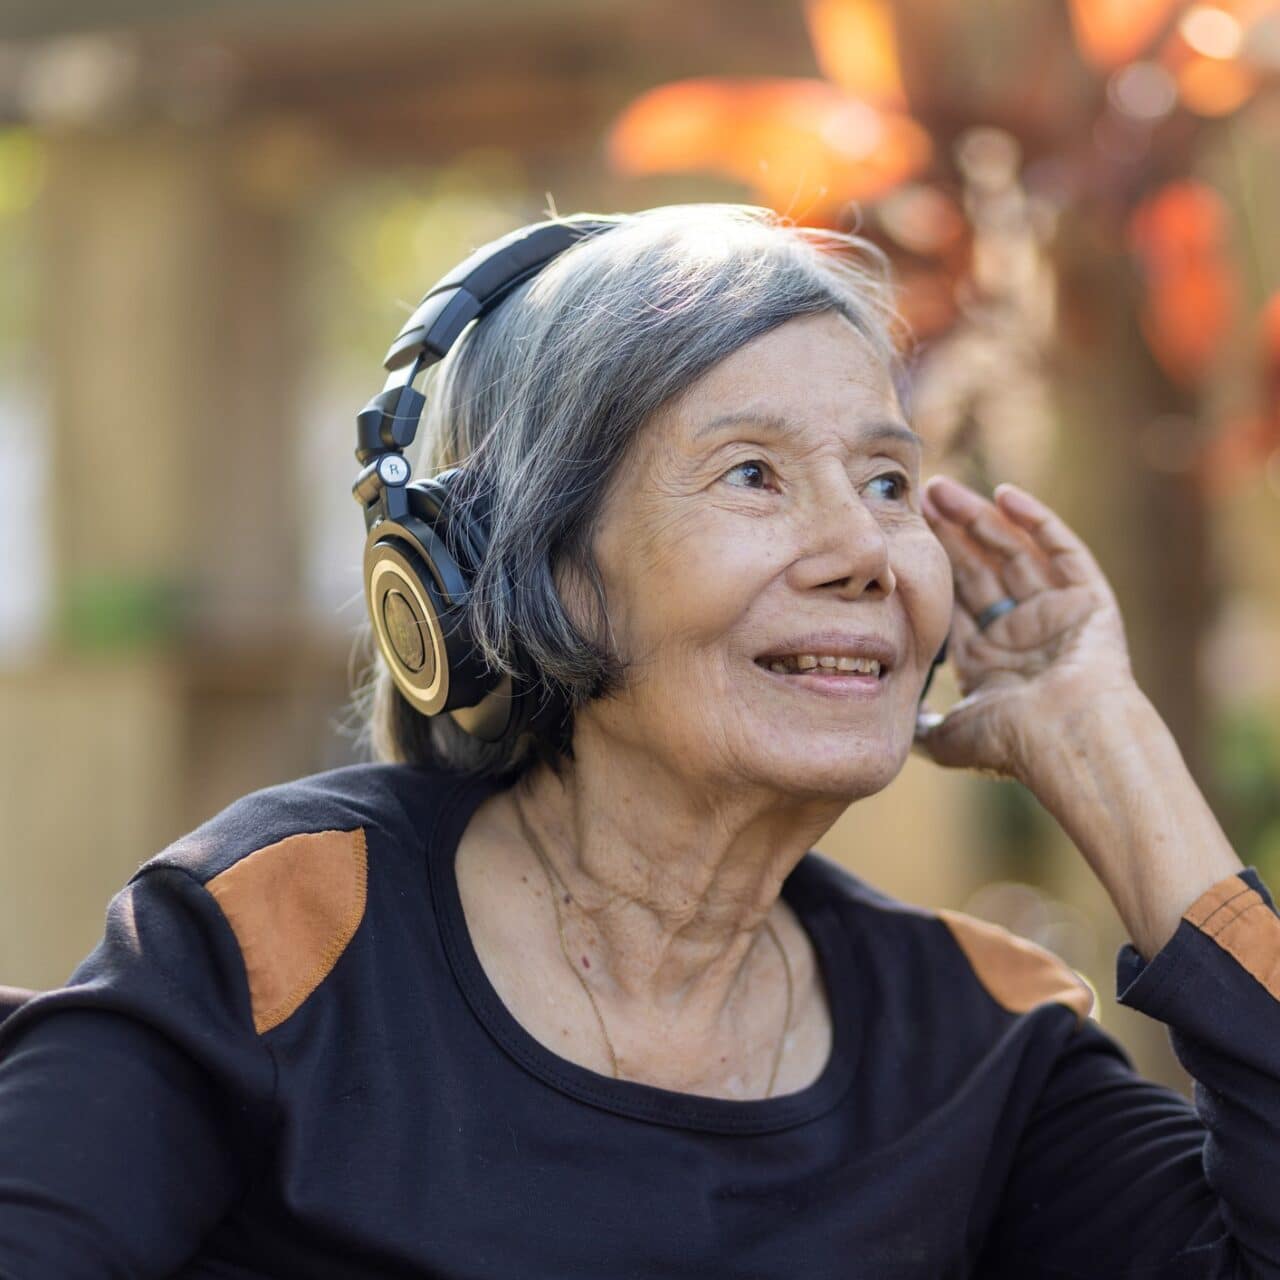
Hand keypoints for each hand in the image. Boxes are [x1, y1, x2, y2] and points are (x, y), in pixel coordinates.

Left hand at [913, 475, 1138, 782]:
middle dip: (948, 532)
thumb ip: (919, 726)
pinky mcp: (1090, 601)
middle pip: (979, 568)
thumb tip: (891, 725)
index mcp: (988, 660)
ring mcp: (1056, 615)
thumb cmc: (1009, 743)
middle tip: (918, 497)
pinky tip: (1005, 494)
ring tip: (943, 489)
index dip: (930, 564)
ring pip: (1013, 552)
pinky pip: (1063, 552)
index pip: (953, 599)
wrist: (1068, 742)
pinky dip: (1037, 521)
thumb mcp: (948, 736)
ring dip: (980, 517)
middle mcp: (1020, 633)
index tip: (901, 533)